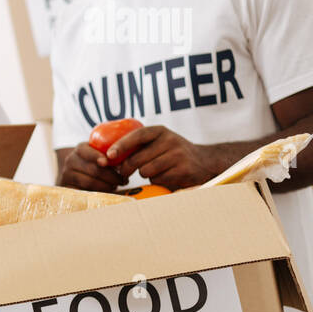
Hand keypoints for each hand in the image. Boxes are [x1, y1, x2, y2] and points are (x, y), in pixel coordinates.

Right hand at [59, 141, 126, 192]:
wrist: (74, 171)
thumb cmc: (94, 161)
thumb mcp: (98, 153)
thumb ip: (110, 154)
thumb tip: (127, 161)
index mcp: (80, 149)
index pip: (88, 152)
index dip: (96, 157)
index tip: (106, 162)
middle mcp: (71, 160)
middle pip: (93, 169)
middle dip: (111, 176)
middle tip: (124, 180)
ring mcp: (67, 174)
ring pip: (90, 182)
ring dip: (106, 185)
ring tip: (116, 186)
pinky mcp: (67, 187)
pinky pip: (84, 192)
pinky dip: (98, 192)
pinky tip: (106, 191)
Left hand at [108, 125, 222, 188]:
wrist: (203, 161)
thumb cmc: (171, 152)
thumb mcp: (158, 142)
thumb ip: (139, 145)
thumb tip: (109, 156)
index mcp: (160, 131)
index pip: (137, 135)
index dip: (121, 145)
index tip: (109, 155)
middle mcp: (170, 140)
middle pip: (137, 159)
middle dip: (126, 168)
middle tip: (124, 172)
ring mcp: (178, 155)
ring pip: (145, 171)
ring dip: (144, 174)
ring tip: (153, 170)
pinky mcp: (183, 170)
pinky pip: (157, 180)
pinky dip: (157, 180)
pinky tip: (166, 175)